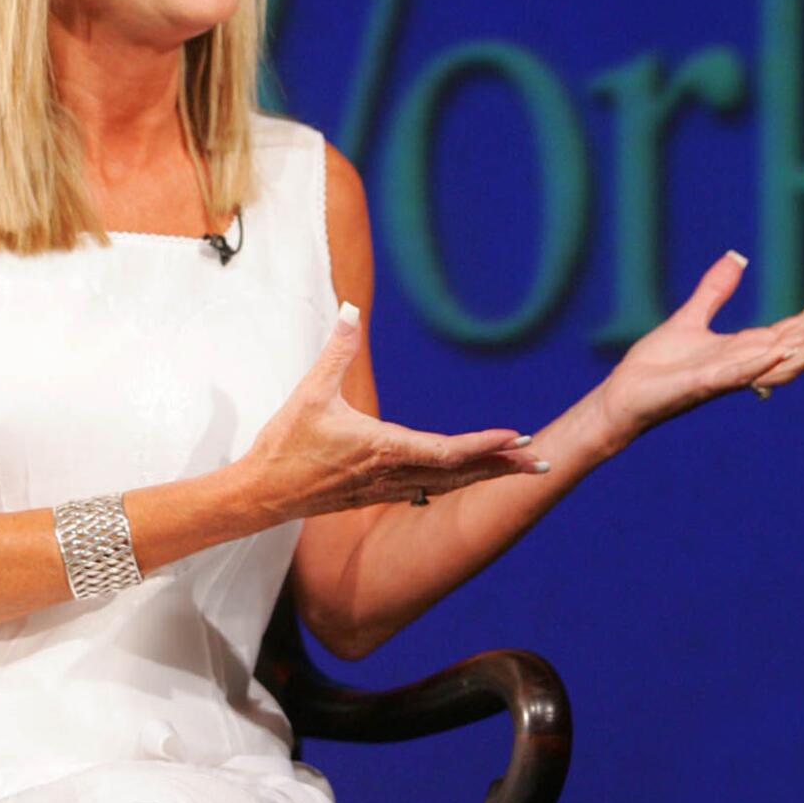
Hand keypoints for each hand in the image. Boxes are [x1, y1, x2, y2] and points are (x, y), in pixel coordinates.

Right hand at [244, 305, 548, 519]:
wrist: (262, 494)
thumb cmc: (286, 444)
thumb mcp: (311, 392)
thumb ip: (337, 350)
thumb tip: (350, 308)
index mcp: (383, 449)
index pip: (446, 451)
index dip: (483, 446)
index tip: (515, 438)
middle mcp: (392, 474)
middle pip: (459, 474)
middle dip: (501, 468)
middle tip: (542, 462)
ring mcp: (386, 488)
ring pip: (446, 485)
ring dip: (484, 476)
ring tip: (517, 468)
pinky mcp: (376, 493)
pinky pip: (427, 489)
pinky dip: (455, 482)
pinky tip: (465, 478)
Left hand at [595, 252, 803, 444]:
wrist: (625, 395)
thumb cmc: (657, 366)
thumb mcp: (690, 317)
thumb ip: (715, 290)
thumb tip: (737, 256)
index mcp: (744, 347)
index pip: (795, 325)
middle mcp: (744, 363)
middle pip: (800, 342)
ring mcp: (726, 375)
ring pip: (780, 363)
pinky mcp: (702, 383)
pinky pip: (736, 373)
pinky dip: (759, 362)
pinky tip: (778, 348)